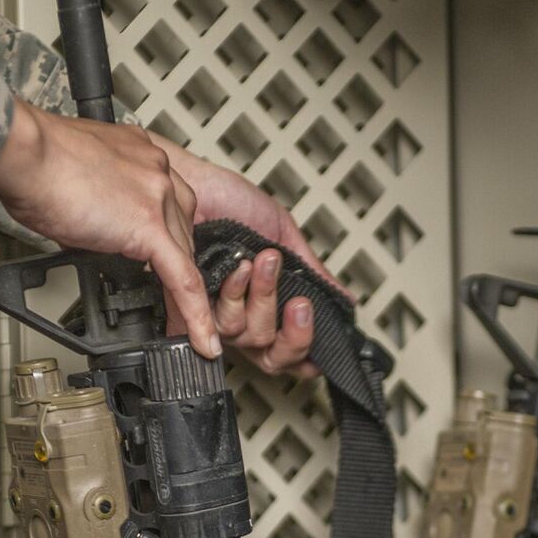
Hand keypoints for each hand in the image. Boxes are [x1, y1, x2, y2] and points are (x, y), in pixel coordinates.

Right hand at [0, 101, 220, 358]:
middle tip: (175, 302)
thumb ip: (95, 200)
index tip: (163, 260)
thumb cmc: (34, 160)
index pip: (168, 203)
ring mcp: (158, 197)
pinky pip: (181, 279)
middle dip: (179, 269)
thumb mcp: (75, 177)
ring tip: (185, 330)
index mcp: (140, 155)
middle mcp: (157, 171)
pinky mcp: (150, 227)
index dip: (169, 237)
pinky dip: (193, 314)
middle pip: (183, 232)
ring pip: (186, 257)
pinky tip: (199, 337)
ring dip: (189, 298)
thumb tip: (87, 226)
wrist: (26, 153)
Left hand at [153, 135, 345, 377]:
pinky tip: (241, 269)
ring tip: (264, 261)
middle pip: (270, 353)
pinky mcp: (193, 303)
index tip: (317, 342)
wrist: (199, 184)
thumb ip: (311, 270)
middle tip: (299, 301)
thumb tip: (343, 298)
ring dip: (262, 297)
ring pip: (247, 335)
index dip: (302, 348)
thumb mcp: (283, 235)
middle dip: (291, 328)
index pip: (286, 348)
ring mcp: (216, 311)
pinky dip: (237, 292)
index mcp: (265, 303)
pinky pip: (219, 320)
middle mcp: (241, 314)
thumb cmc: (230, 202)